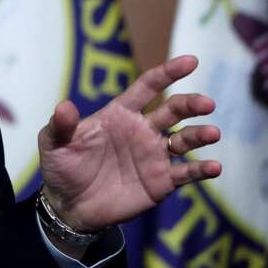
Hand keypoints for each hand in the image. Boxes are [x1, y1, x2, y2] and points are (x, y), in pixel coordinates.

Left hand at [38, 55, 221, 232]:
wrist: (68, 206)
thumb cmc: (62, 167)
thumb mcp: (53, 144)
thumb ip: (60, 125)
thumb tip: (64, 106)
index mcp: (119, 114)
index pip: (148, 87)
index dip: (167, 73)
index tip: (191, 61)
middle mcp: (142, 130)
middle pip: (173, 110)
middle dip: (191, 104)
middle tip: (206, 103)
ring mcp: (154, 155)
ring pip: (184, 139)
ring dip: (200, 135)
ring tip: (212, 133)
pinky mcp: (161, 181)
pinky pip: (187, 173)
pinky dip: (203, 170)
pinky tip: (214, 168)